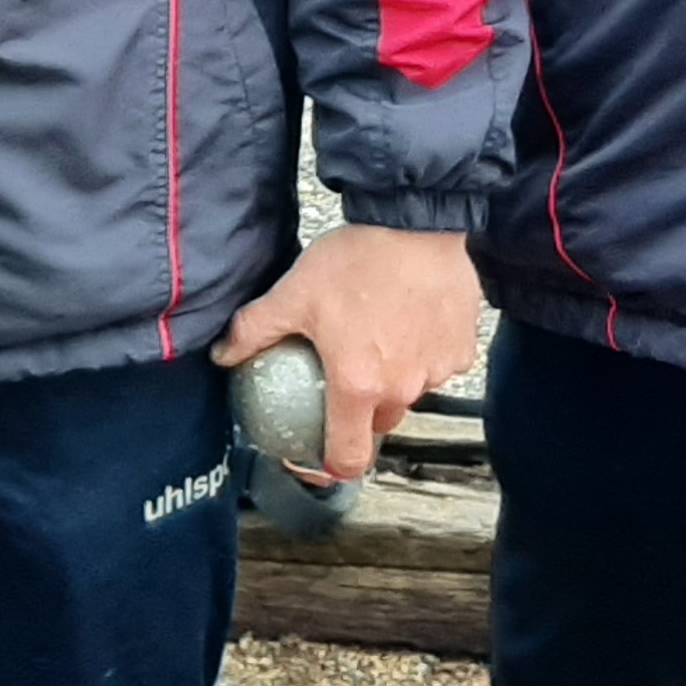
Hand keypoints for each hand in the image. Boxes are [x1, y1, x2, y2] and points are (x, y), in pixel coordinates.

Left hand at [215, 225, 477, 482]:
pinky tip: (406, 320)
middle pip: (378, 424)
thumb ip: (254, 331)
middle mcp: (402, 388)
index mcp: (358, 385)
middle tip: (342, 372)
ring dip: (393, 377)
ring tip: (375, 337)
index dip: (330, 464)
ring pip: (409, 393)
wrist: (415, 221)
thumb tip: (224, 355)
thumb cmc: (357, 258)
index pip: (348, 460)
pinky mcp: (461, 351)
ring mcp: (436, 372)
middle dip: (359, 410)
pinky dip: (421, 353)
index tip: (316, 451)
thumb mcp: (293, 294)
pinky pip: (436, 367)